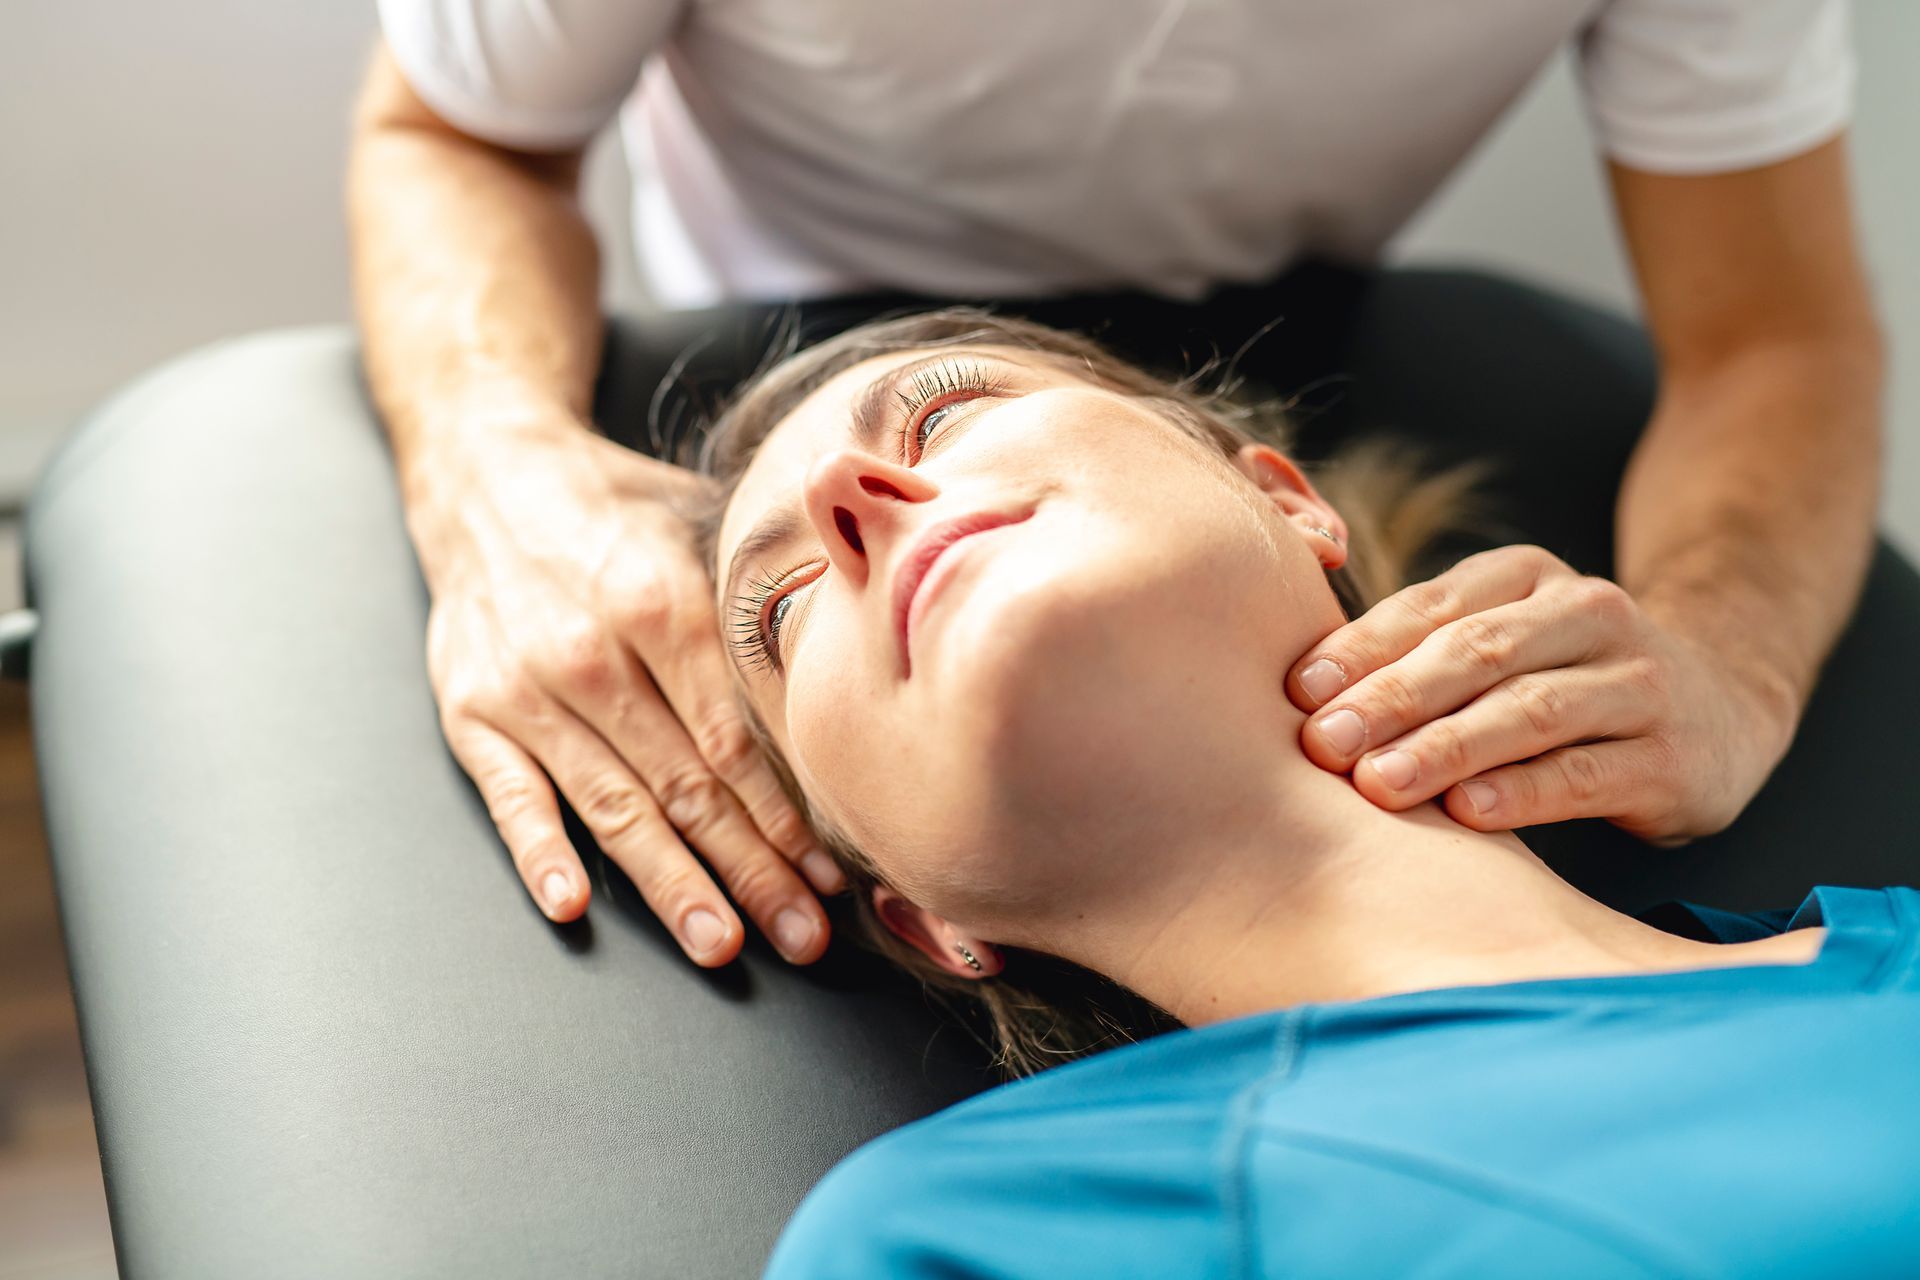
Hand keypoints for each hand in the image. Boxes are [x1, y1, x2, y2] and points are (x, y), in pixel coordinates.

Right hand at [407, 418, 843, 964]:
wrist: (484, 471)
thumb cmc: (615, 508)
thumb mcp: (699, 522)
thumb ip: (767, 591)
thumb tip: (867, 641)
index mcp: (661, 604)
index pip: (736, 738)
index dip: (786, 814)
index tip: (832, 872)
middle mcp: (593, 655)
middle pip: (686, 786)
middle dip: (751, 870)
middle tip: (803, 935)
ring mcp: (526, 693)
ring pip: (613, 806)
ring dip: (671, 883)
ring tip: (721, 943)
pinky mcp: (471, 716)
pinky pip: (511, 797)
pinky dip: (539, 851)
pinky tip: (573, 905)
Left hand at [1285, 544, 1794, 843]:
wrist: (1719, 707)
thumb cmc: (1563, 682)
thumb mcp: (1500, 644)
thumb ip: (1416, 654)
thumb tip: (1299, 696)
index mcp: (1527, 577)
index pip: (1433, 607)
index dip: (1362, 647)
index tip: (1298, 691)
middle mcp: (1589, 616)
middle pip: (1477, 653)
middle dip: (1393, 698)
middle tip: (1325, 742)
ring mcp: (1637, 683)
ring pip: (1530, 710)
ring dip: (1445, 748)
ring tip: (1377, 783)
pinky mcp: (1670, 756)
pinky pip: (1585, 773)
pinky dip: (1522, 792)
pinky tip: (1466, 814)